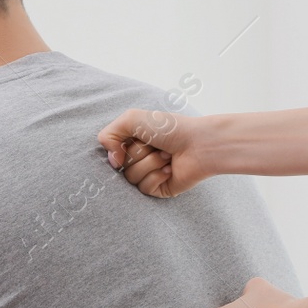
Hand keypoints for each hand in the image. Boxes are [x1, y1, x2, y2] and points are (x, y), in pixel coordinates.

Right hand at [97, 109, 212, 197]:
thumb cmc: (171, 129)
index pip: (112, 151)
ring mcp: (149, 174)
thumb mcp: (132, 119)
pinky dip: (157, 176)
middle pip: (120, 165)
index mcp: (133, 142)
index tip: (135, 139)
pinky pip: (144, 188)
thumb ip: (108, 134)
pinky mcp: (160, 189)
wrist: (199, 144)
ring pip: (131, 178)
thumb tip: (112, 162)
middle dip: (139, 153)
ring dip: (150, 163)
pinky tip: (170, 169)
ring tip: (167, 156)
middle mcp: (140, 158)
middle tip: (158, 145)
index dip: (119, 146)